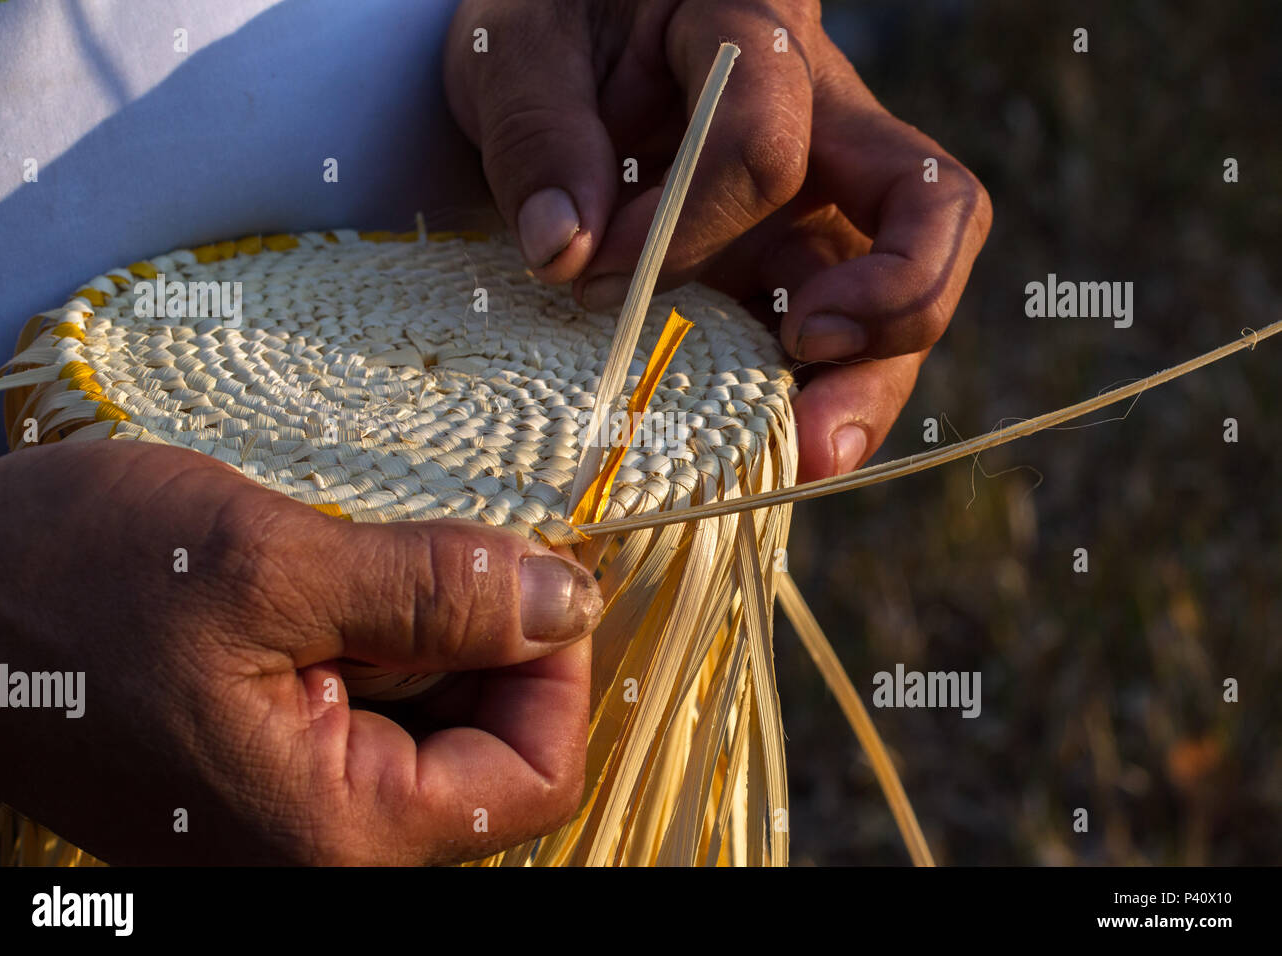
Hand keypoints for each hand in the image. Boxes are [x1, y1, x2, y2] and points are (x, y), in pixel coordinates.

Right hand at [0, 441, 600, 863]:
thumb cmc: (68, 582)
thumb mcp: (267, 565)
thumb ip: (438, 590)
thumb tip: (570, 602)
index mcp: (332, 835)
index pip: (534, 775)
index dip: (553, 668)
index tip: (524, 573)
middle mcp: (320, 856)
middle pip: (489, 754)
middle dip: (478, 642)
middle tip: (406, 557)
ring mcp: (289, 822)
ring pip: (434, 730)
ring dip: (422, 636)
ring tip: (337, 575)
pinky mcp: (266, 780)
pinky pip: (372, 721)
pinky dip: (375, 646)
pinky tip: (317, 596)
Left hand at [443, 0, 991, 479]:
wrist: (568, 47)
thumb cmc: (555, 28)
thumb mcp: (518, 52)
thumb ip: (537, 134)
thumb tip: (566, 252)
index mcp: (755, 28)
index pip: (765, 147)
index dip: (684, 229)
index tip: (590, 272)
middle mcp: (823, 117)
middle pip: (927, 211)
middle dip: (888, 303)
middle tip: (806, 363)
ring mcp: (820, 202)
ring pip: (906, 295)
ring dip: (865, 383)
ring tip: (804, 457)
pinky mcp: (795, 265)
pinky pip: (843, 342)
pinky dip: (815, 401)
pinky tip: (771, 453)